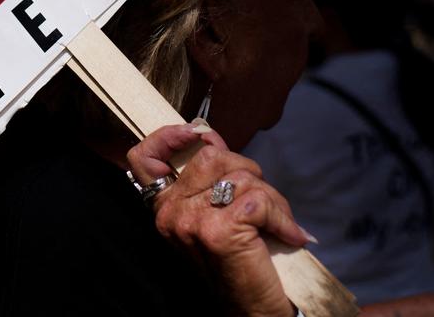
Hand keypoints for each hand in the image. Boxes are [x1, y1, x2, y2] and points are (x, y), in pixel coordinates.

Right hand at [128, 124, 310, 316]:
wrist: (252, 312)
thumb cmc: (238, 263)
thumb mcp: (213, 216)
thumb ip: (208, 180)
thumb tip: (211, 140)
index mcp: (164, 207)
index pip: (143, 157)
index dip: (168, 136)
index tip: (198, 135)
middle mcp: (170, 212)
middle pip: (211, 157)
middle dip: (249, 172)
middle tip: (266, 204)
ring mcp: (191, 220)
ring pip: (240, 176)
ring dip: (272, 198)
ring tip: (279, 223)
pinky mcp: (218, 230)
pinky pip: (259, 199)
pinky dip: (282, 216)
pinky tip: (289, 234)